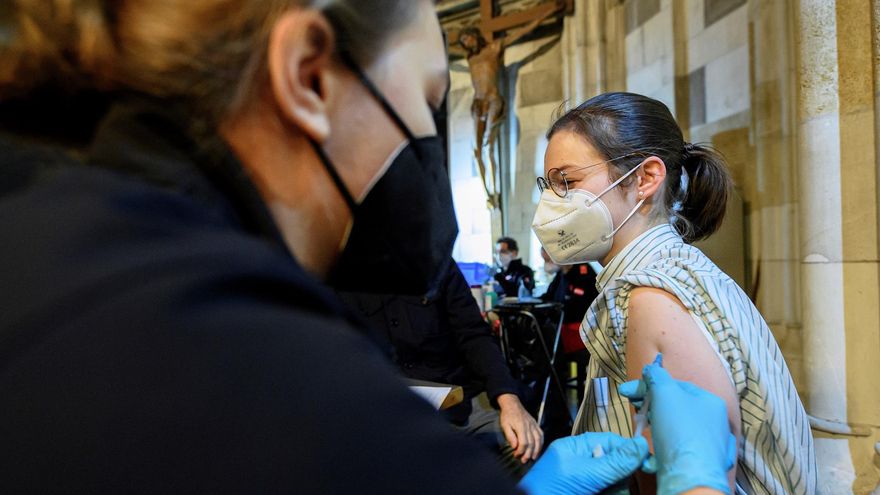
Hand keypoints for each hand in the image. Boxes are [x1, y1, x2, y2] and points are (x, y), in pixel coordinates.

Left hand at [497, 394, 542, 462]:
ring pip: (538, 440)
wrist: (512, 404)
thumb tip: (514, 446)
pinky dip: (541, 443)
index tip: (516, 455)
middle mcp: (529, 426)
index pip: (524, 442)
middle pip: (531, 443)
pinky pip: (541, 435)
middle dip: (528, 453)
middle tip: (524, 460)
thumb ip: (510, 436)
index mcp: (521, 426)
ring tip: (533, 458)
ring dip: (536, 450)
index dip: (520, 451)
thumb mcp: (505, 425)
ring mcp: (534, 425)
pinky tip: (538, 449)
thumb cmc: (507, 415)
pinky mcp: (536, 424)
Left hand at [519, 432, 648, 494]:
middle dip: (621, 475)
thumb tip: (643, 444)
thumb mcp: (590, 473)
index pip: (610, 442)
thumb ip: (617, 461)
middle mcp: (579, 461)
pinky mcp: (583, 492)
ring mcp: (581, 480)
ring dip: (617, 488)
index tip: (649, 462)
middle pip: (613, 463)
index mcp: (576, 447)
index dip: (630, 451)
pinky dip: (611, 492)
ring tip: (613, 493)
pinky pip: (604, 489)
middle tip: (622, 486)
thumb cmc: (554, 488)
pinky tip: (610, 494)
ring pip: (610, 480)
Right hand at [618, 360, 736, 494]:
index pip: (676, 385)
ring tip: (643, 429)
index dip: (650, 385)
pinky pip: (679, 449)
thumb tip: (651, 370)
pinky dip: (665, 448)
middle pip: (676, 406)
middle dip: (651, 406)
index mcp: (710, 402)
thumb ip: (657, 377)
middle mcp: (714, 423)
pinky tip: (656, 451)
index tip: (628, 391)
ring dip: (656, 426)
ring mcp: (710, 445)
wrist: (691, 478)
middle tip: (635, 409)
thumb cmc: (680, 432)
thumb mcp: (665, 394)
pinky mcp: (701, 464)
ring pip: (676, 428)